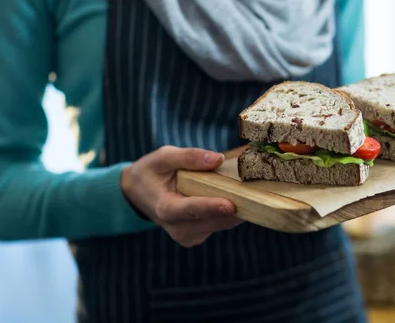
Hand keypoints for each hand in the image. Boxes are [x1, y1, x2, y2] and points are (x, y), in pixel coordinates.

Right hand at [121, 146, 242, 246]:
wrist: (138, 194)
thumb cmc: (153, 171)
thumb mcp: (164, 156)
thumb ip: (189, 157)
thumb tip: (218, 159)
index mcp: (165, 208)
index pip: (190, 210)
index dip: (210, 207)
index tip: (230, 205)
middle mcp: (177, 228)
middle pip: (212, 220)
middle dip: (234, 207)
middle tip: (256, 191)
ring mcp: (187, 236)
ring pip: (220, 225)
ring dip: (236, 210)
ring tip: (249, 191)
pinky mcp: (197, 237)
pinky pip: (220, 225)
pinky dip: (230, 213)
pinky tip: (235, 198)